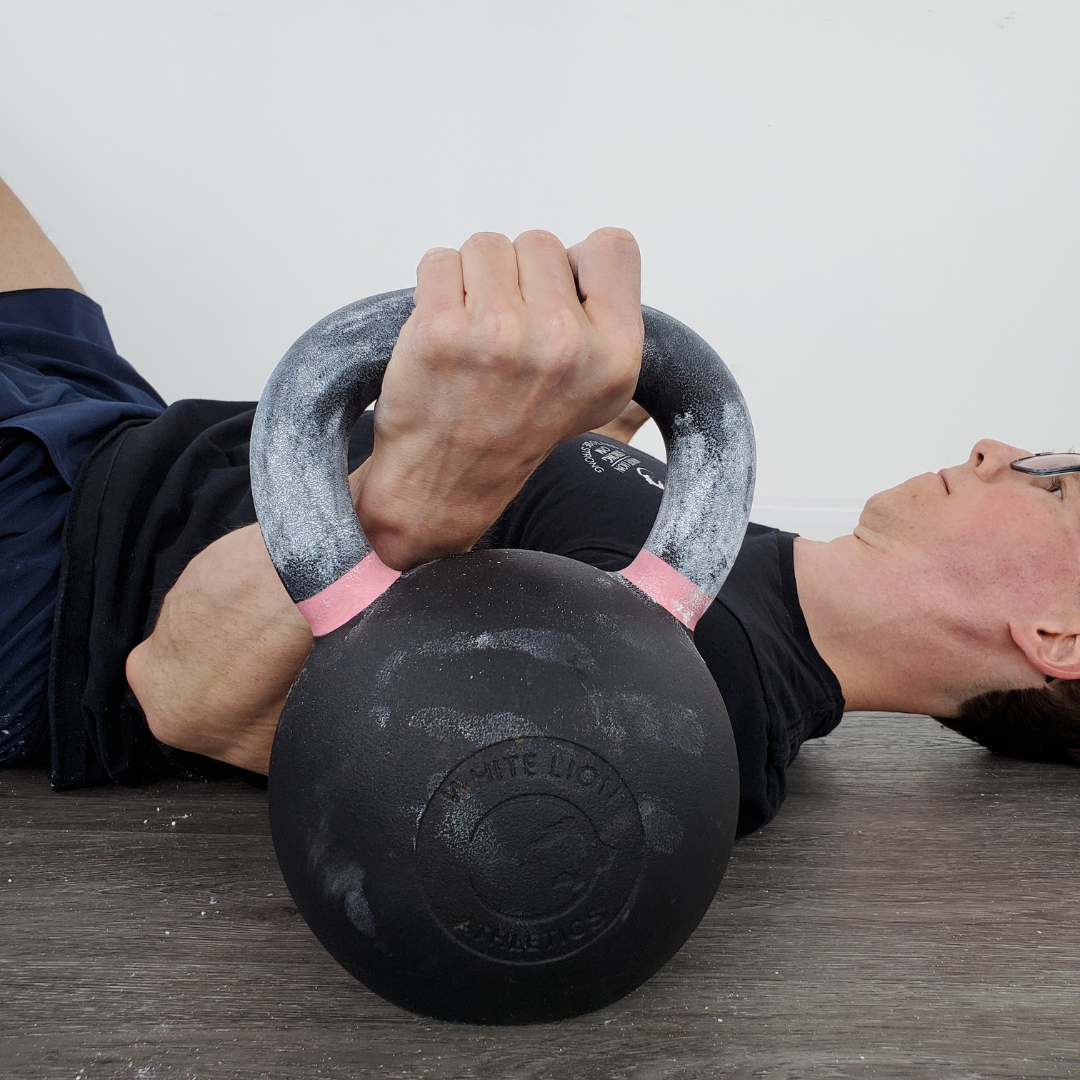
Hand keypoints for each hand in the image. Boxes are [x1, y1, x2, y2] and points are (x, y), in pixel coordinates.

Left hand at [350, 228, 642, 569]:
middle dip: (518, 277)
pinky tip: (445, 332)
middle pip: (541, 243)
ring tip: (474, 333)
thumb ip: (606, 317)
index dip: (577, 266)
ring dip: (474, 280)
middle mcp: (564, 346)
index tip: (553, 304)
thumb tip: (582, 254)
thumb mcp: (596, 389)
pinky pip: (441, 260)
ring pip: (488, 246)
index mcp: (614, 358)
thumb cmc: (516, 424)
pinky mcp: (441, 330)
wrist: (447, 480)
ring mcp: (501, 335)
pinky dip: (436, 287)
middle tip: (506, 336)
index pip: (613, 247)